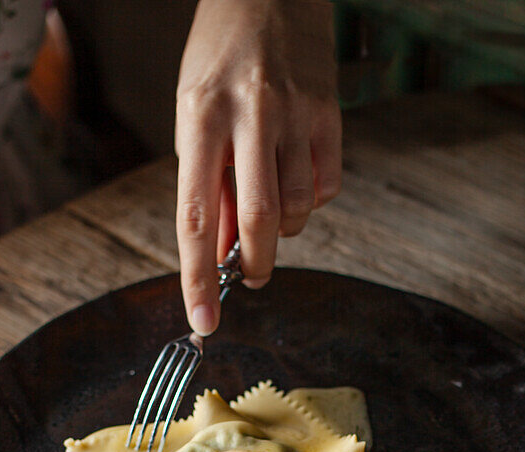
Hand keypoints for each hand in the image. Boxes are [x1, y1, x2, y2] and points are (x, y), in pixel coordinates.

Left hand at [175, 0, 340, 334]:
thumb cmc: (220, 58)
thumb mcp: (194, 116)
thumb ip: (207, 185)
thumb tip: (218, 254)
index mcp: (201, 116)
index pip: (195, 217)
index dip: (198, 278)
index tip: (202, 322)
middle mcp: (249, 113)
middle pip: (257, 221)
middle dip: (254, 264)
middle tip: (250, 276)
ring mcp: (295, 112)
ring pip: (297, 209)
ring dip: (283, 230)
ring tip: (270, 208)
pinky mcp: (330, 112)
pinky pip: (326, 187)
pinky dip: (310, 203)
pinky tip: (295, 179)